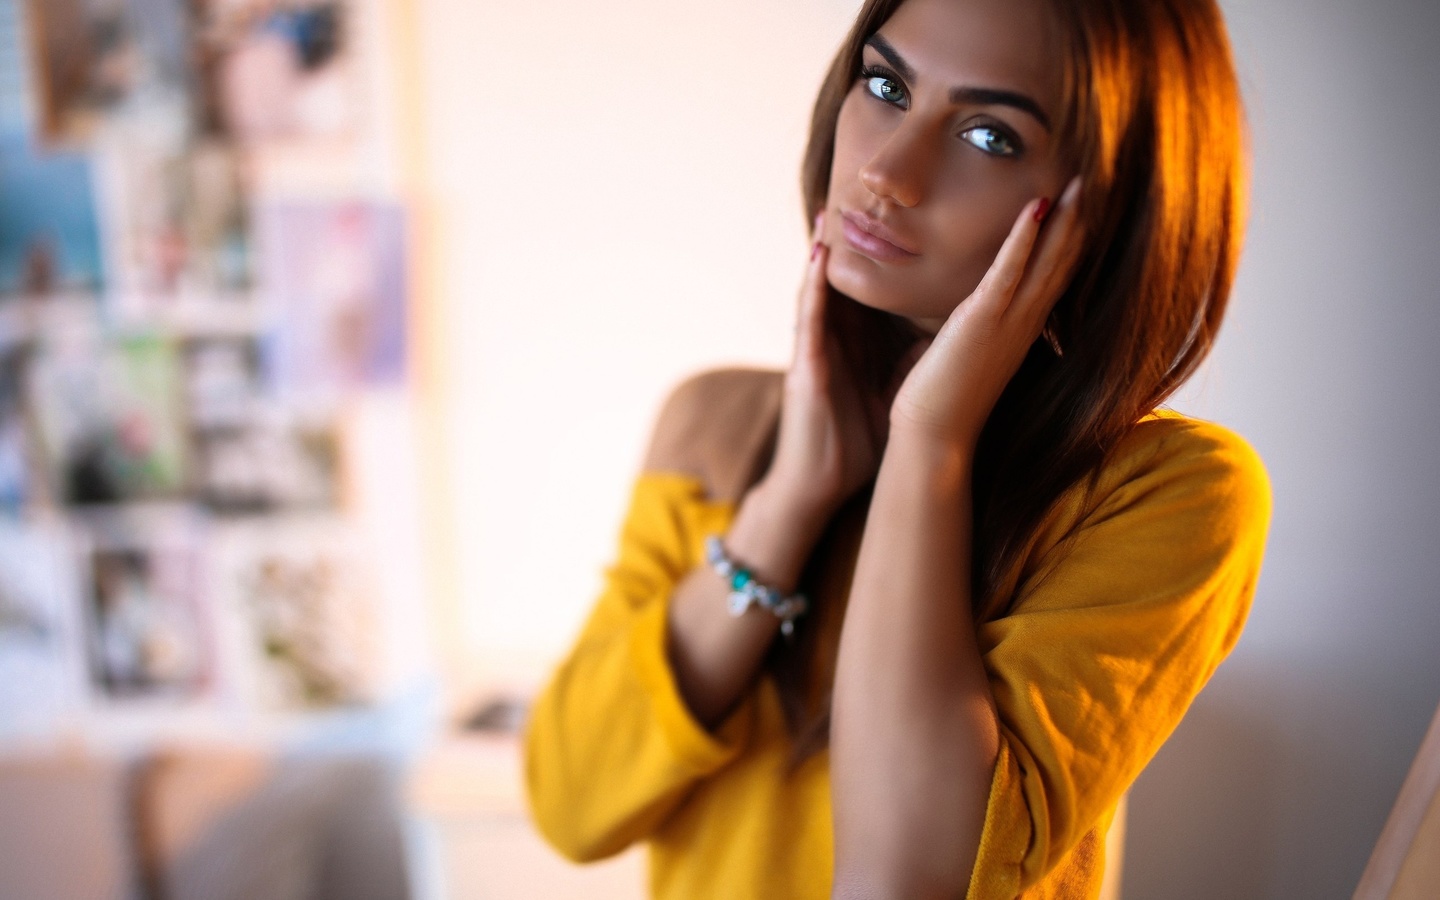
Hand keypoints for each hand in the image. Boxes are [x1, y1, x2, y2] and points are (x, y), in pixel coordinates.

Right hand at [758, 213, 890, 524]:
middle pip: (851, 278)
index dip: (895, 255)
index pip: (880, 289)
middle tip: (871, 192)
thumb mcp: (895, 390)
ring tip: (835, 205)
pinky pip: (807, 315)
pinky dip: (811, 282)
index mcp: (863, 344)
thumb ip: (914, 360)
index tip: (919, 218)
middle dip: (859, 240)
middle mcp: (838, 338)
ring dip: (827, 248)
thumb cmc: (856, 443)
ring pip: (824, 287)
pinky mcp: (804, 363)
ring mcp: (817, 347)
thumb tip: (953, 335)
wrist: (823, 486)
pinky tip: (817, 252)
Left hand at [890, 176, 1085, 450]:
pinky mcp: (982, 322)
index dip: (1070, 240)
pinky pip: (1009, 272)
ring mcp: (1008, 323)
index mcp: (1021, 329)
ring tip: (1078, 183)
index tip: (1082, 206)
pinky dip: (1024, 239)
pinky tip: (1036, 206)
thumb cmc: (942, 396)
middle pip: (1063, 263)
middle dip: (1078, 220)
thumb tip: (966, 314)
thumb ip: (975, 327)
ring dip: (1063, 220)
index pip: (1055, 276)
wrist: (933, 436)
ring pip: (1047, 263)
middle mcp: (1024, 324)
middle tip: (1092, 180)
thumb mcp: (967, 351)